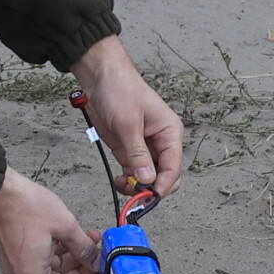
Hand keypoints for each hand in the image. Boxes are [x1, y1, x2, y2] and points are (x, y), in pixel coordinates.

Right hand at [0, 167, 100, 273]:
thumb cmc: (24, 205)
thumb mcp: (64, 226)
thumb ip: (84, 248)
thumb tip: (95, 261)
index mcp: (32, 273)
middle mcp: (22, 272)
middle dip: (80, 271)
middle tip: (95, 259)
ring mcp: (18, 261)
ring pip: (51, 269)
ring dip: (71, 257)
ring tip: (88, 241)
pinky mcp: (17, 250)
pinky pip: (41, 258)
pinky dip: (58, 250)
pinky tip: (73, 236)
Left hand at [69, 36, 185, 195]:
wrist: (99, 77)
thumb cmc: (120, 90)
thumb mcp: (128, 123)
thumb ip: (138, 153)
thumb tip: (148, 180)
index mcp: (170, 133)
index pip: (174, 167)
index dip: (163, 185)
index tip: (149, 197)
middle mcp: (161, 142)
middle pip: (165, 176)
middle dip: (152, 188)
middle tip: (135, 195)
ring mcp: (145, 147)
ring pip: (149, 177)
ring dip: (138, 187)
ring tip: (123, 186)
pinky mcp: (129, 149)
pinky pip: (134, 172)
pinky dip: (128, 181)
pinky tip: (119, 181)